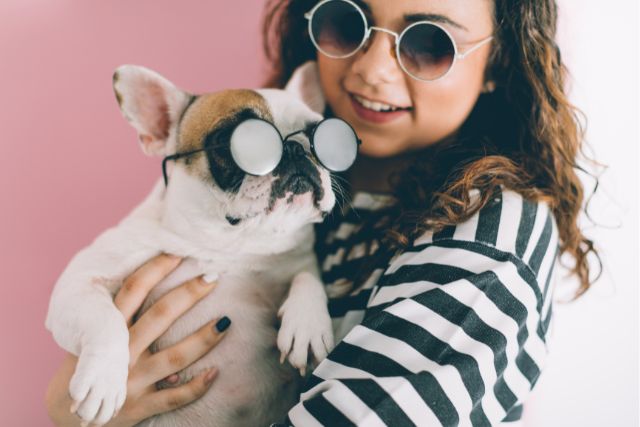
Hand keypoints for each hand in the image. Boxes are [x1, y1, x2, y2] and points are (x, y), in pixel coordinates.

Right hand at [45, 253, 230, 426]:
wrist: (72, 416)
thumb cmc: (91, 366)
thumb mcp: (97, 337)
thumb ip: (122, 315)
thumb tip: (157, 280)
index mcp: (109, 331)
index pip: (133, 292)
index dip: (155, 269)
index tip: (178, 252)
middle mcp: (121, 353)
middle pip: (159, 316)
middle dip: (188, 294)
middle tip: (213, 277)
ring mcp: (130, 381)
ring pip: (174, 358)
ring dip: (202, 340)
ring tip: (226, 322)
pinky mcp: (139, 407)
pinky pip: (173, 397)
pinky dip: (196, 386)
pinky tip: (215, 372)